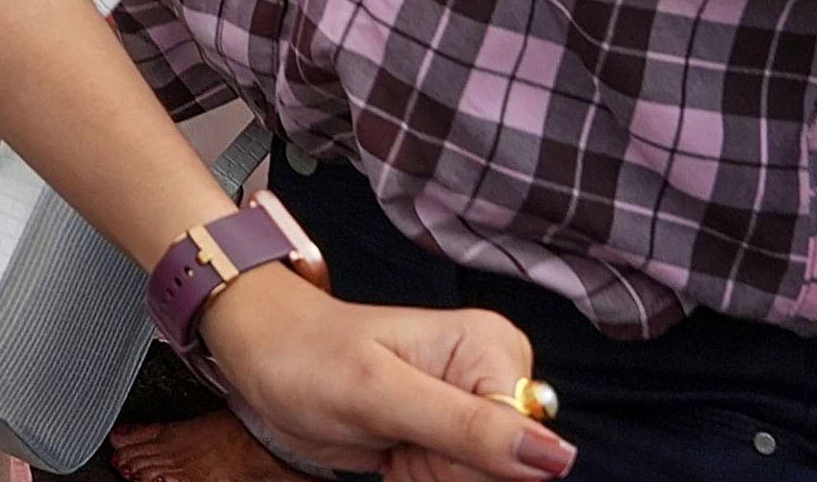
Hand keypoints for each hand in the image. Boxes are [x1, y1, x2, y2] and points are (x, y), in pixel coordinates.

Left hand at [199, 266, 573, 480]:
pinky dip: (422, 478)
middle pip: (502, 468)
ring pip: (478, 480)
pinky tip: (393, 453)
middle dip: (442, 470)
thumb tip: (556, 457)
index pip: (519, 444)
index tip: (408, 435)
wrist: (260, 353)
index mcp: (491, 347)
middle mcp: (492, 375)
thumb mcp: (378, 394)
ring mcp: (472, 409)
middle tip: (393, 435)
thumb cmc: (304, 356)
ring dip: (429, 475)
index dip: (459, 461)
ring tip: (389, 438)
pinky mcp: (450, 437)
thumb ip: (468, 427)